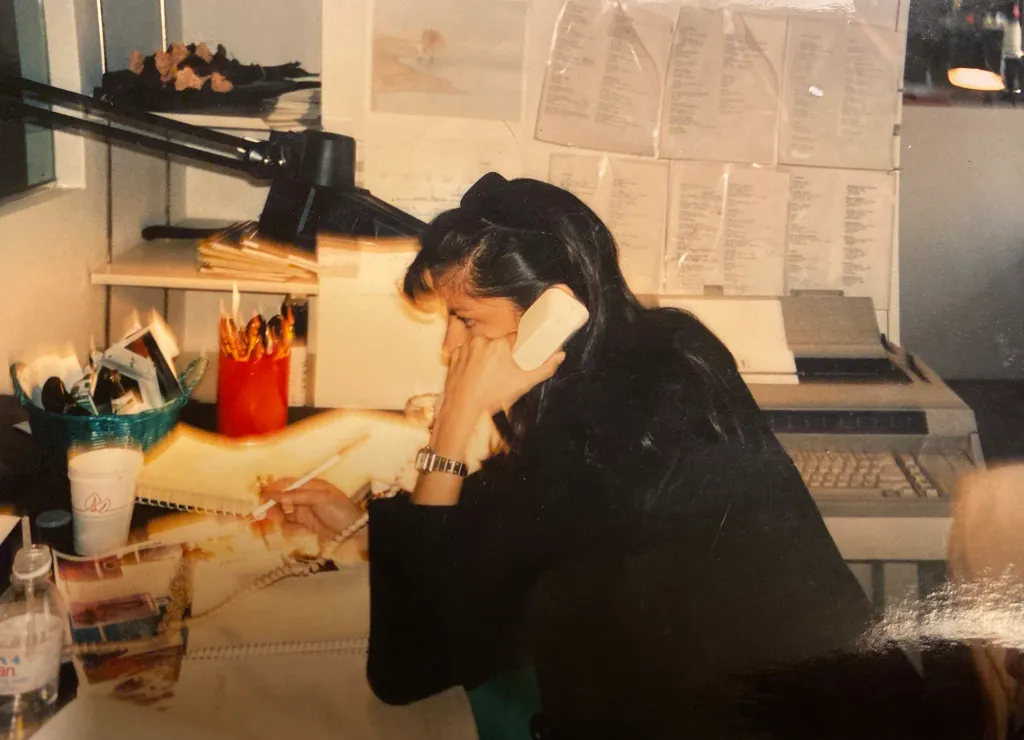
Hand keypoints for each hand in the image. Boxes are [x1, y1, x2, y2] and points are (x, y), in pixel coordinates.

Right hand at [261, 478, 365, 547]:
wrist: (354, 532)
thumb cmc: (338, 510)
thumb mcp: (318, 498)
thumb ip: (295, 496)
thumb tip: (272, 494)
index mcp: (311, 485)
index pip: (288, 483)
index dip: (275, 488)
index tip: (262, 496)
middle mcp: (307, 497)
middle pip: (284, 498)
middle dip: (274, 504)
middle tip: (266, 513)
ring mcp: (306, 511)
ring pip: (285, 511)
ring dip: (279, 516)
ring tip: (278, 521)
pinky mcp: (307, 525)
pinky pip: (291, 524)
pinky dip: (287, 526)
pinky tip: (287, 528)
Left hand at [442, 335, 563, 420]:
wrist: (464, 409)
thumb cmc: (493, 398)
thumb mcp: (524, 384)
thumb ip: (545, 368)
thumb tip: (560, 355)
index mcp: (500, 344)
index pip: (514, 338)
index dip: (516, 350)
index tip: (515, 359)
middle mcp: (482, 341)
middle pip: (497, 343)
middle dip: (500, 355)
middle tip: (501, 373)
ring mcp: (466, 347)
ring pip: (481, 347)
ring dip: (484, 357)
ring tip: (486, 377)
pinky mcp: (454, 355)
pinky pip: (467, 353)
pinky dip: (470, 361)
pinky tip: (474, 376)